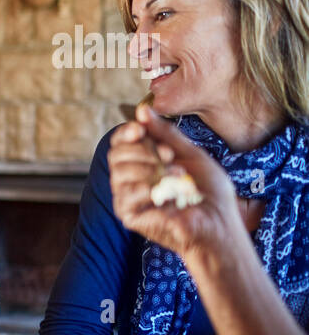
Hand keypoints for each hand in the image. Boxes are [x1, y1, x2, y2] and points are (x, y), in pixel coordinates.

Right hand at [108, 106, 244, 261]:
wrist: (218, 224)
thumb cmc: (209, 193)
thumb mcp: (191, 154)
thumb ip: (166, 134)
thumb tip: (141, 110)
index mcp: (144, 164)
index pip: (121, 143)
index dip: (126, 133)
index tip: (139, 129)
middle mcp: (131, 181)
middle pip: (116, 154)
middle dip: (144, 150)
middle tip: (170, 156)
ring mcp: (128, 198)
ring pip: (119, 171)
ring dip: (151, 169)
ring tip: (177, 176)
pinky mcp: (129, 214)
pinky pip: (126, 192)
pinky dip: (150, 189)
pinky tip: (169, 196)